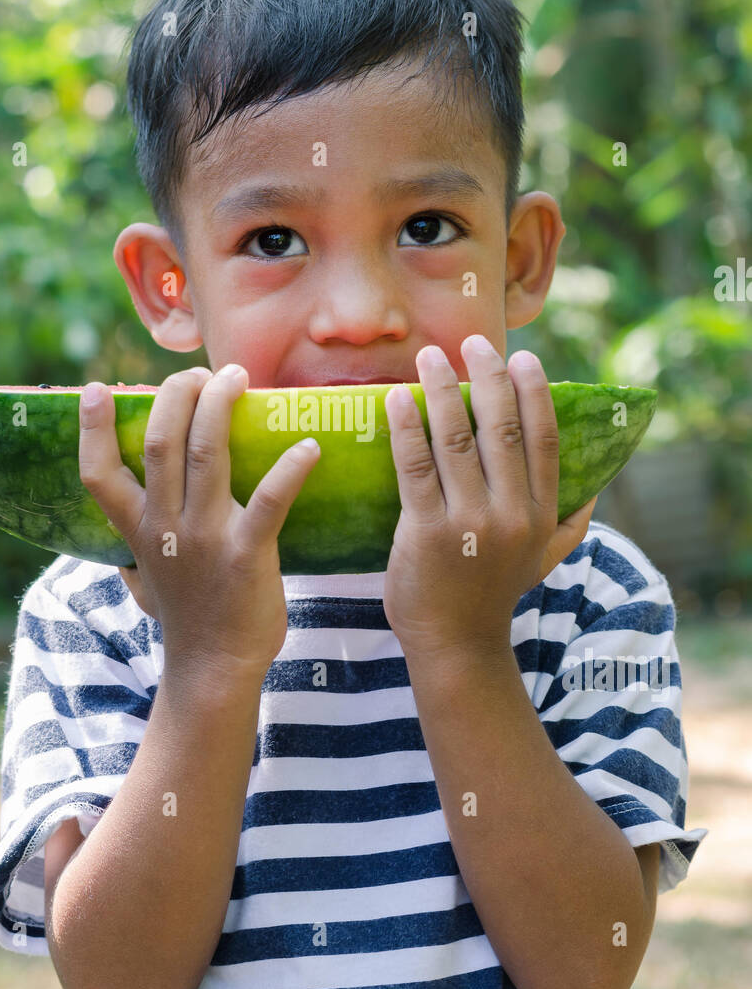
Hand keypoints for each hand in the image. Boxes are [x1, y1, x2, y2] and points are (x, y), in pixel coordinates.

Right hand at [78, 366, 320, 675]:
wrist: (215, 668)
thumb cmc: (187, 617)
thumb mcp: (145, 578)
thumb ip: (134, 547)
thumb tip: (125, 524)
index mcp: (137, 529)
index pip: (98, 473)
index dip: (93, 428)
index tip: (97, 389)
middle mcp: (164, 526)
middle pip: (160, 442)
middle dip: (176, 394)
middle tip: (200, 373)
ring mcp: (204, 537)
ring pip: (205, 453)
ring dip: (220, 405)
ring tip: (237, 376)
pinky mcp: (246, 552)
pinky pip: (270, 501)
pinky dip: (290, 469)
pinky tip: (309, 447)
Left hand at [382, 337, 596, 659]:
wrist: (455, 646)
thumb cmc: (492, 596)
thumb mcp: (542, 562)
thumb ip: (569, 526)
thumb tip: (593, 493)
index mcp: (540, 514)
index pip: (543, 440)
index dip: (534, 393)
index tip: (522, 358)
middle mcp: (510, 514)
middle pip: (501, 429)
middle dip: (488, 377)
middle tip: (473, 342)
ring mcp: (467, 522)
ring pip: (456, 440)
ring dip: (442, 390)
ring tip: (429, 357)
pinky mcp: (424, 531)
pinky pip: (414, 465)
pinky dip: (405, 426)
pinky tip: (396, 398)